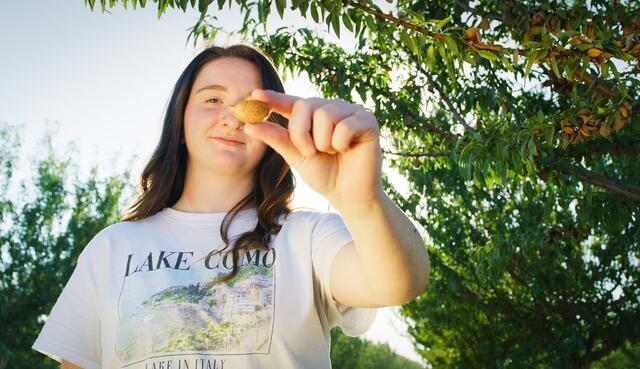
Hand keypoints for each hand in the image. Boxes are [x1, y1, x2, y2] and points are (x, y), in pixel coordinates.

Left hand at [243, 89, 383, 204]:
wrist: (348, 194)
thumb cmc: (324, 174)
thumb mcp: (295, 156)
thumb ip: (276, 139)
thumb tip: (249, 125)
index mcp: (313, 116)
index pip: (291, 102)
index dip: (274, 98)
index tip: (255, 94)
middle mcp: (332, 108)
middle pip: (306, 105)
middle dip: (302, 133)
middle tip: (310, 152)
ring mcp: (351, 112)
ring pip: (326, 115)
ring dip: (324, 141)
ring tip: (332, 151)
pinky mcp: (368, 121)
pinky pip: (346, 125)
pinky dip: (341, 143)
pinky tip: (348, 150)